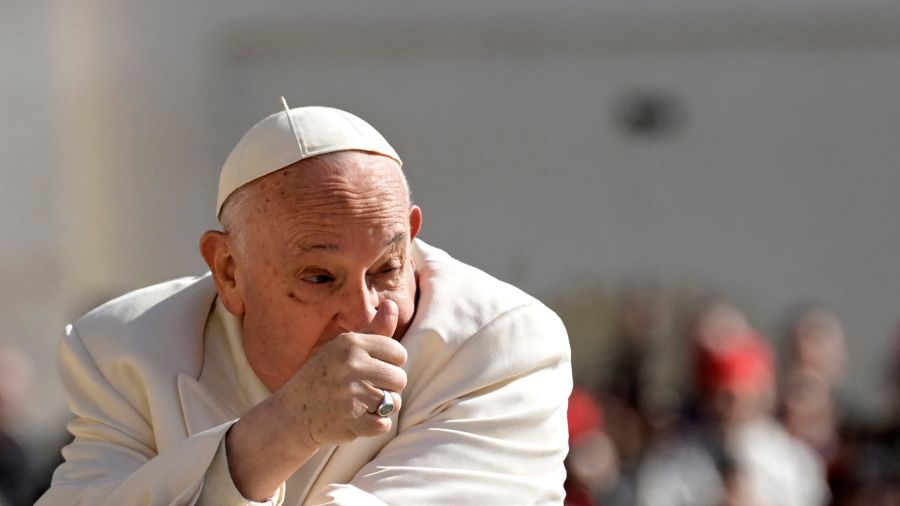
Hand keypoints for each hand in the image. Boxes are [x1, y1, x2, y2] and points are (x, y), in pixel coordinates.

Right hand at [281, 299, 407, 447]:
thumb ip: (374, 329)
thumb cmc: (325, 376)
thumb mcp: (343, 348)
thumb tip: (391, 304)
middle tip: (368, 389)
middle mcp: (351, 365)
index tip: (374, 369)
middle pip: (400, 379)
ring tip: (363, 404)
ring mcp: (351, 394)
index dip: (391, 365)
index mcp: (351, 344)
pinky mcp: (351, 421)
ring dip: (383, 407)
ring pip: (394, 403)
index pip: (399, 353)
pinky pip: (384, 424)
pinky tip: (358, 418)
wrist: (292, 413)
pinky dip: (375, 425)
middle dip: (389, 388)